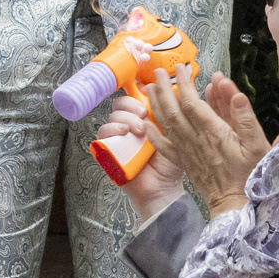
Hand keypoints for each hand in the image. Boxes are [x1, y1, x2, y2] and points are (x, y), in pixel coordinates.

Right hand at [95, 94, 185, 221]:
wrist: (162, 189)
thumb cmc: (170, 164)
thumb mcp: (176, 135)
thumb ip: (174, 114)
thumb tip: (176, 88)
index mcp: (146, 118)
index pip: (135, 96)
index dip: (138, 91)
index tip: (148, 90)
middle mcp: (131, 125)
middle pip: (121, 102)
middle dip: (131, 104)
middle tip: (143, 113)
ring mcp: (119, 137)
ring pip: (113, 115)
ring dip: (125, 117)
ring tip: (137, 129)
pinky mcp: (109, 149)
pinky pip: (102, 133)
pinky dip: (111, 129)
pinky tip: (123, 133)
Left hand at [145, 67, 270, 209]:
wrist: (237, 205)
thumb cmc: (251, 174)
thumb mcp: (258, 143)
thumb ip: (245, 116)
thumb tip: (233, 91)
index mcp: (213, 133)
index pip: (192, 102)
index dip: (185, 83)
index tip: (182, 68)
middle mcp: (196, 140)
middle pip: (173, 110)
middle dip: (165, 88)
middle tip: (159, 71)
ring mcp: (187, 152)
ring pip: (166, 124)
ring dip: (156, 104)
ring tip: (150, 88)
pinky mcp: (184, 163)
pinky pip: (164, 147)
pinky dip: (154, 134)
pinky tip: (147, 124)